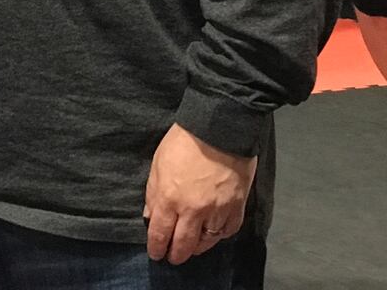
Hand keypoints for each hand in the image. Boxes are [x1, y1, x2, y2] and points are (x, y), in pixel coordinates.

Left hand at [143, 123, 255, 263]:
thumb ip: (153, 192)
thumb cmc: (183, 142)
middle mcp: (192, 210)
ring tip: (192, 248)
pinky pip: (227, 231)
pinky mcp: (236, 207)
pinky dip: (219, 235)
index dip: (156, 247)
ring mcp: (216, 211)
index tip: (156, 254)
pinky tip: (213, 233)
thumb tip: (150, 215)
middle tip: (172, 257)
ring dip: (197, 247)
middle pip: (183, 244)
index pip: (159, 233)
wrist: (219, 129)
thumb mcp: (158, 164)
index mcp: (168, 198)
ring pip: (206, 242)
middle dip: (175, 255)